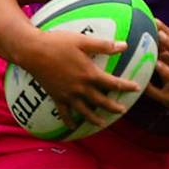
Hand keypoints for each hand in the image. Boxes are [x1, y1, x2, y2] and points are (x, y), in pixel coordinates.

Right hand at [15, 26, 133, 129]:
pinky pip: (64, 112)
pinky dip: (68, 120)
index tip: (136, 88)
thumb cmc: (57, 42)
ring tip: (102, 123)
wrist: (32, 50)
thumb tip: (125, 46)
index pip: (113, 83)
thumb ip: (104, 46)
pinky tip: (72, 127)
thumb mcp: (83, 41)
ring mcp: (68, 94)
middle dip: (114, 107)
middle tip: (123, 111)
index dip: (126, 86)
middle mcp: (80, 88)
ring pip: (85, 111)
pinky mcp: (56, 96)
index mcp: (89, 74)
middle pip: (102, 101)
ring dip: (95, 119)